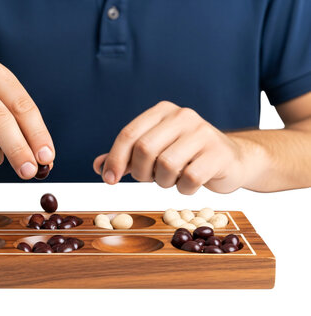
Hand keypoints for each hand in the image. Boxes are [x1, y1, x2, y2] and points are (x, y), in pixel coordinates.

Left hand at [94, 101, 247, 193]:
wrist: (232, 160)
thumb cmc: (187, 156)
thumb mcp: (154, 153)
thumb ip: (126, 157)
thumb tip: (98, 166)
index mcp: (163, 111)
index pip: (129, 134)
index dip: (115, 159)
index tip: (109, 179)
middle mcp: (183, 116)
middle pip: (144, 149)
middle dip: (141, 172)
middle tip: (150, 179)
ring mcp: (203, 133)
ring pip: (166, 165)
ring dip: (164, 182)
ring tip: (173, 179)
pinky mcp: (218, 153)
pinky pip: (189, 179)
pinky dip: (184, 189)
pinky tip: (190, 183)